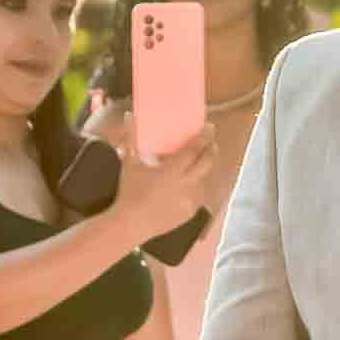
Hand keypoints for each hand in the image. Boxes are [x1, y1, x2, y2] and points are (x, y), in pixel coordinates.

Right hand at [110, 120, 216, 242]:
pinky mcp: (190, 213)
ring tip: (199, 163)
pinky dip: (197, 187)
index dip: (205, 137)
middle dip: (211, 150)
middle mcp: (185, 185)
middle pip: (206, 163)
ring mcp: (190, 200)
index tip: (210, 128)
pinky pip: (199, 196)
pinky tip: (191, 184)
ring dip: (203, 170)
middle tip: (211, 142)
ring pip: (204, 180)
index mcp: (172, 171)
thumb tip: (128, 115)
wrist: (131, 224)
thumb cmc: (129, 192)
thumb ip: (130, 138)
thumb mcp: (129, 163)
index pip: (194, 150)